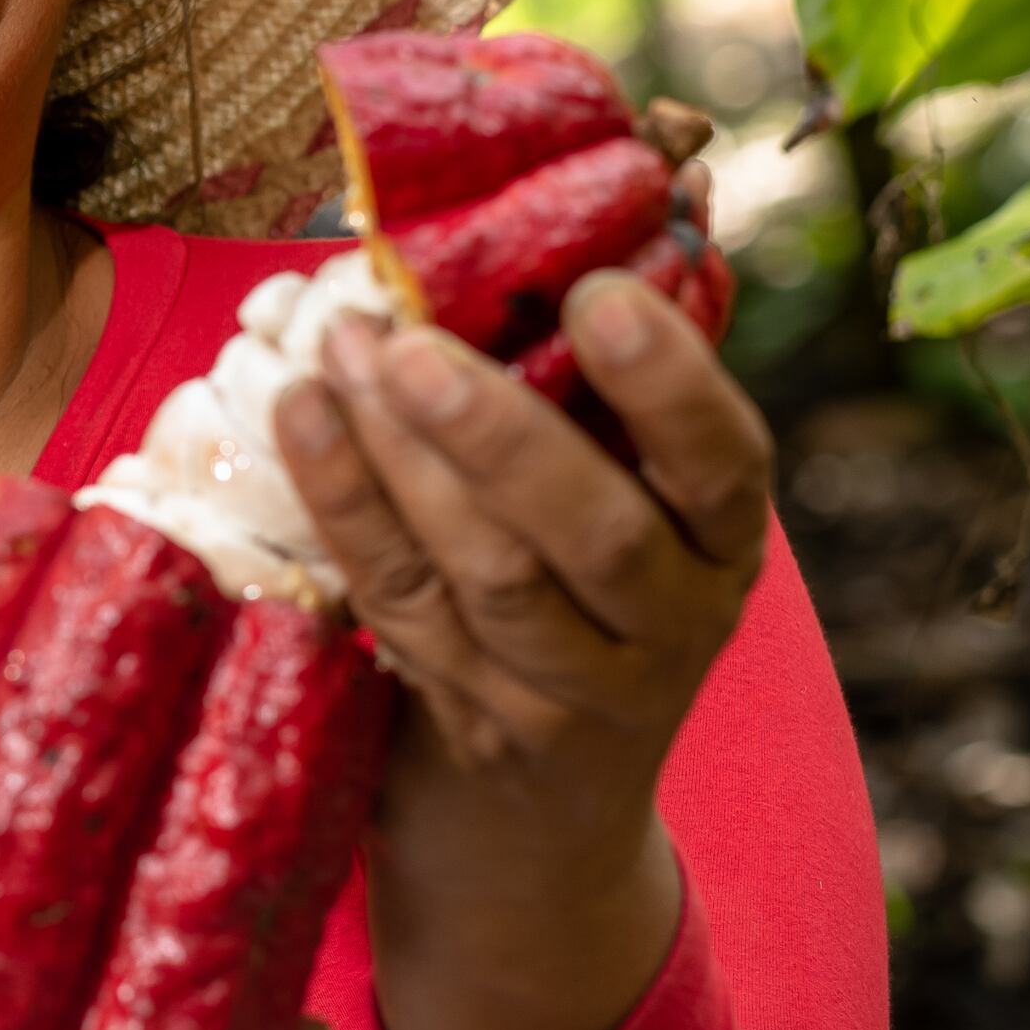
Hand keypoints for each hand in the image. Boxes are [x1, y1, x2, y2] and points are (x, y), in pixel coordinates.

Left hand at [269, 264, 773, 1029]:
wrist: (537, 840)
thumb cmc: (582, 607)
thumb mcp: (632, 506)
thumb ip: (613, 382)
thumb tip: (618, 190)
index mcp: (723, 546)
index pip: (727, 466)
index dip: (669, 383)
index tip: (597, 291)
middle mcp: (673, 628)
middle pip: (597, 535)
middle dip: (502, 431)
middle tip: (411, 337)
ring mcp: (573, 698)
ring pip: (488, 577)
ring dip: (401, 459)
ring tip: (339, 352)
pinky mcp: (474, 732)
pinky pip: (403, 609)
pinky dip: (348, 510)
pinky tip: (302, 420)